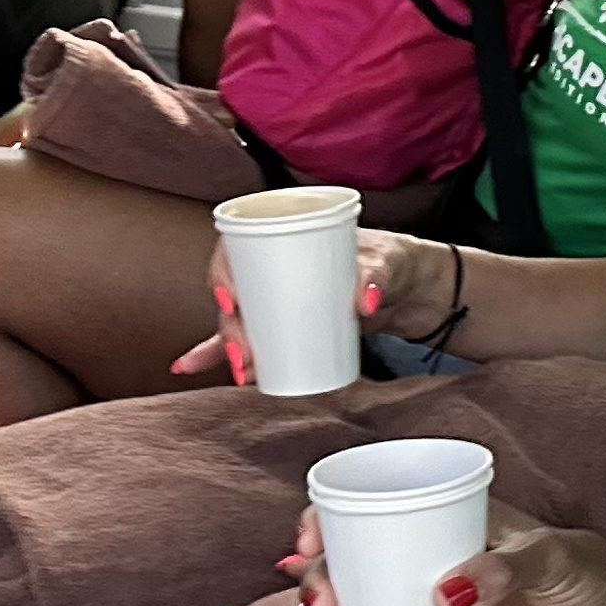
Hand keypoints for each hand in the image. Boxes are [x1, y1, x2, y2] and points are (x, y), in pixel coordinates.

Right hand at [170, 228, 456, 384]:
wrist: (416, 290)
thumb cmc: (397, 261)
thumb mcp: (389, 261)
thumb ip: (376, 275)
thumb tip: (365, 301)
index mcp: (288, 233)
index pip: (238, 247)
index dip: (223, 273)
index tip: (233, 304)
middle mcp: (275, 265)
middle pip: (235, 293)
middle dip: (229, 328)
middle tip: (246, 354)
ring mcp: (280, 297)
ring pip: (240, 321)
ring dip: (229, 347)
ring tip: (243, 372)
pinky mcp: (290, 326)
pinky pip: (250, 339)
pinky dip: (221, 353)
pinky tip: (189, 367)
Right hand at [201, 507, 605, 605]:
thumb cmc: (589, 575)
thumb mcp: (553, 557)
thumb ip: (506, 568)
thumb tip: (447, 593)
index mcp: (443, 525)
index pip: (368, 513)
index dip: (325, 524)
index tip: (309, 544)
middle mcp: (422, 569)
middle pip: (347, 575)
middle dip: (316, 592)